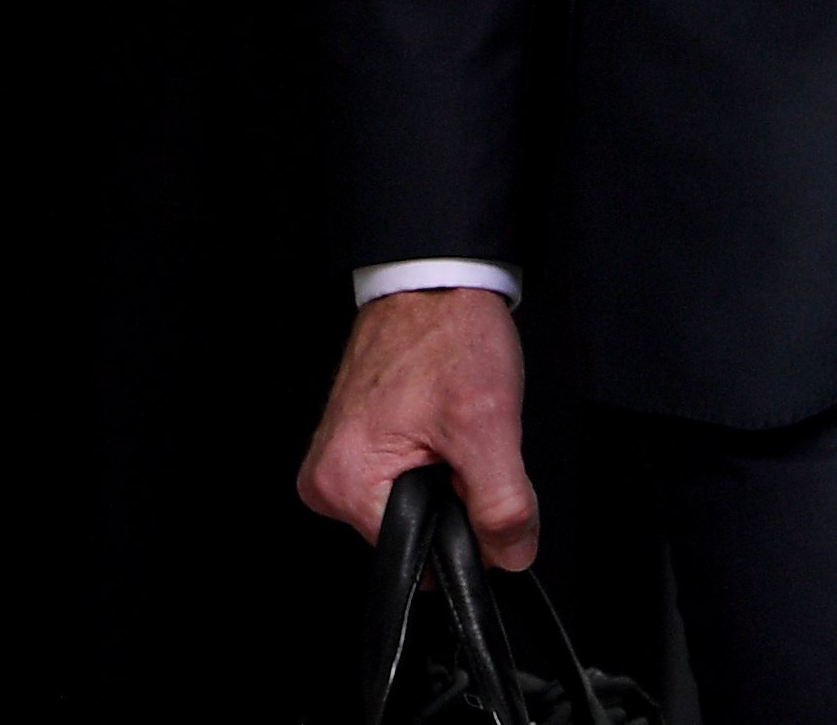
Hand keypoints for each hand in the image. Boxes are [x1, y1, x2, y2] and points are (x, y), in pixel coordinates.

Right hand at [297, 286, 534, 570]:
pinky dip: (433, 459)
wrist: (433, 282)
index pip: (420, 553)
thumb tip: (510, 554)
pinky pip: (404, 479)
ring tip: (449, 424)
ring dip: (446, 478)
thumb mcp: (488, 425)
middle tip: (464, 441)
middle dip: (455, 498)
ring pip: (414, 506)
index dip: (466, 529)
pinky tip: (438, 423)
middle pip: (415, 531)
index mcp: (345, 484)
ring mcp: (336, 461)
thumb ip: (502, 504)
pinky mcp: (353, 445)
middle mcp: (326, 479)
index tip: (475, 477)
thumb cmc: (446, 334)